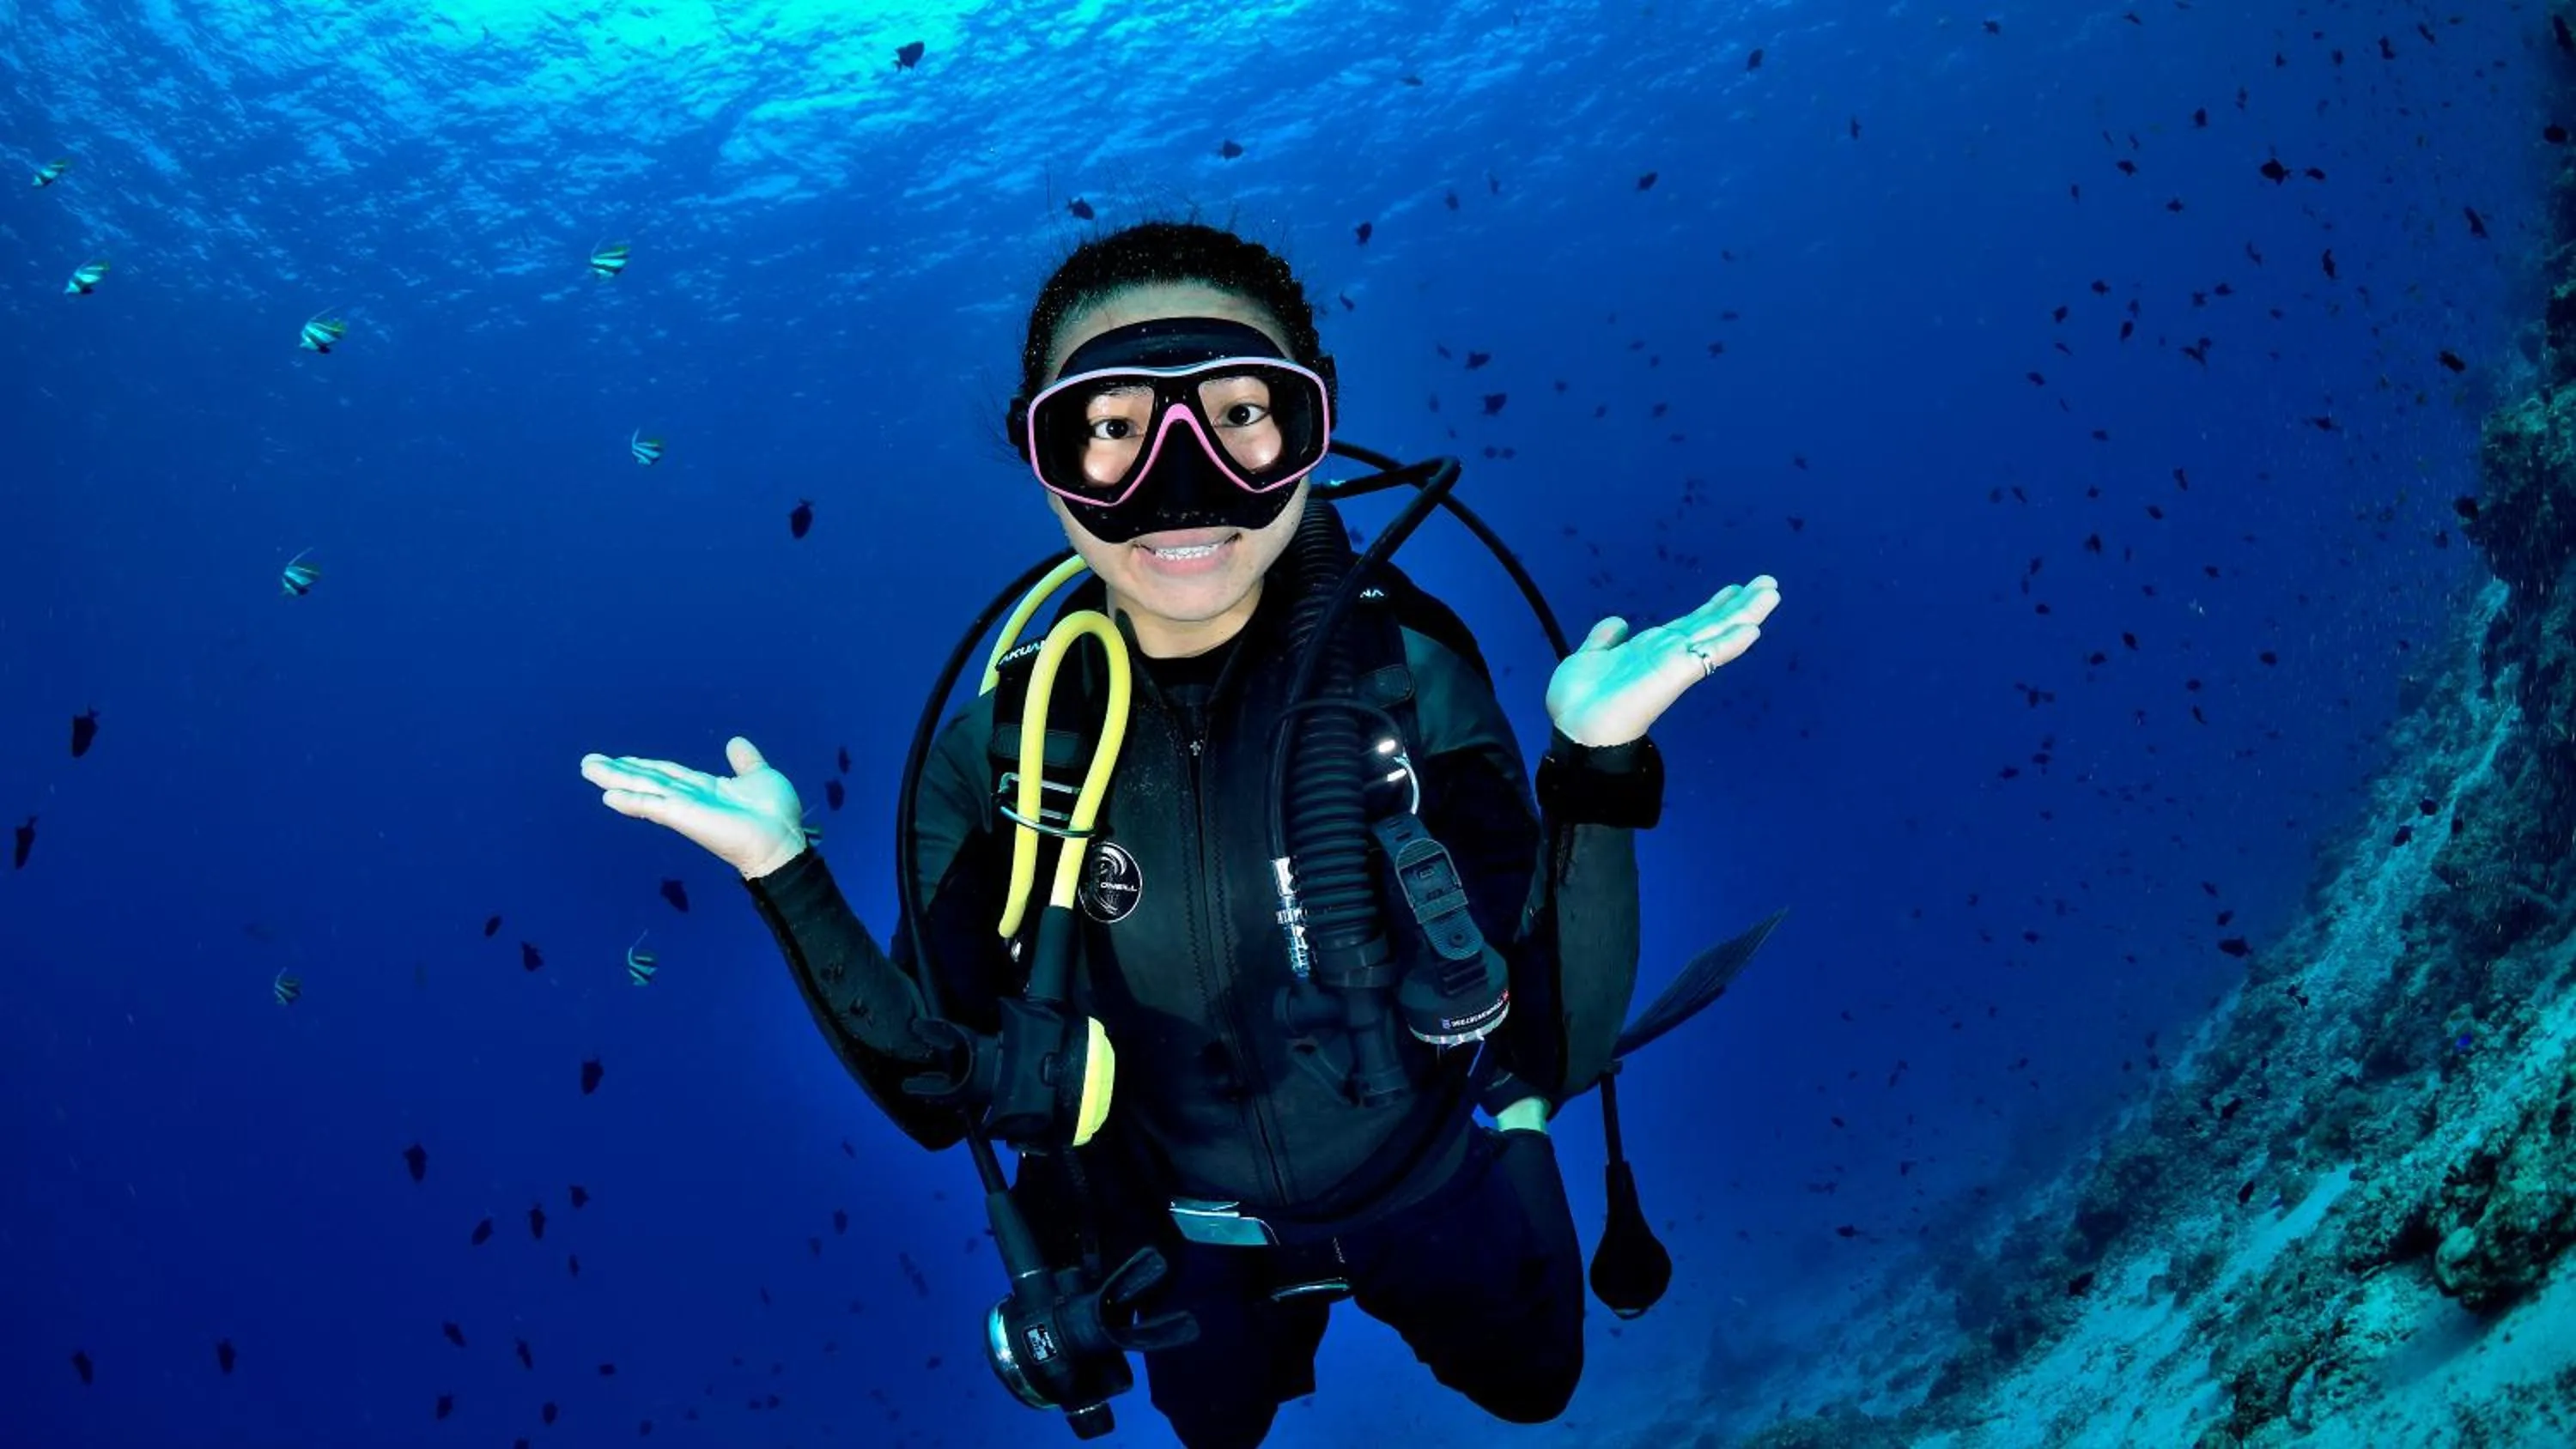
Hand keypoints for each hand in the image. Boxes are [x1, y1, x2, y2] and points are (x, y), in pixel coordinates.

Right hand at [580, 736, 807, 879]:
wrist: (783, 841)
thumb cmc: (776, 815)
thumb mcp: (759, 776)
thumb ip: (745, 761)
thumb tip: (735, 741)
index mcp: (705, 788)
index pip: (668, 773)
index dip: (644, 764)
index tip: (621, 758)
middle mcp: (690, 798)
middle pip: (648, 779)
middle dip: (619, 770)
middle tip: (588, 762)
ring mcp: (685, 808)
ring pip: (644, 788)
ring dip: (616, 779)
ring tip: (588, 769)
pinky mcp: (685, 817)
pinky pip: (653, 806)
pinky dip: (631, 800)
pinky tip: (609, 796)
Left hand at [1546, 576, 1780, 747]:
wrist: (1575, 729)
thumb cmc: (1580, 702)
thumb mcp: (1589, 658)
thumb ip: (1604, 639)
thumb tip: (1618, 622)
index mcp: (1651, 650)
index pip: (1689, 624)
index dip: (1713, 607)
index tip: (1734, 588)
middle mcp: (1668, 655)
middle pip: (1711, 625)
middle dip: (1740, 605)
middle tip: (1768, 583)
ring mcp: (1674, 665)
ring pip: (1715, 635)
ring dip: (1744, 615)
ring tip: (1770, 594)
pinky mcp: (1674, 676)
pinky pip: (1706, 657)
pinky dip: (1728, 644)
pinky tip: (1750, 631)